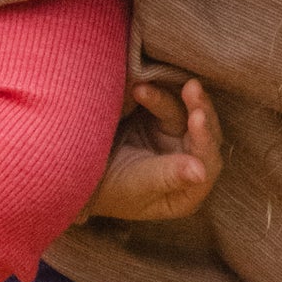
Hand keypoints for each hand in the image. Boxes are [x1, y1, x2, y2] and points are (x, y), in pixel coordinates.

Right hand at [86, 77, 221, 224]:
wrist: (74, 173)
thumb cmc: (106, 189)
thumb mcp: (136, 183)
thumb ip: (168, 175)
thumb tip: (201, 173)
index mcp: (186, 193)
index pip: (207, 165)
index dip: (205, 141)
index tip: (196, 117)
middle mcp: (187, 167)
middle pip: (204, 136)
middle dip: (199, 110)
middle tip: (191, 87)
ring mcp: (174, 144)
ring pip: (188, 115)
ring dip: (175, 99)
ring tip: (147, 87)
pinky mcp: (159, 124)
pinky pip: (166, 104)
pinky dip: (154, 95)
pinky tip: (138, 89)